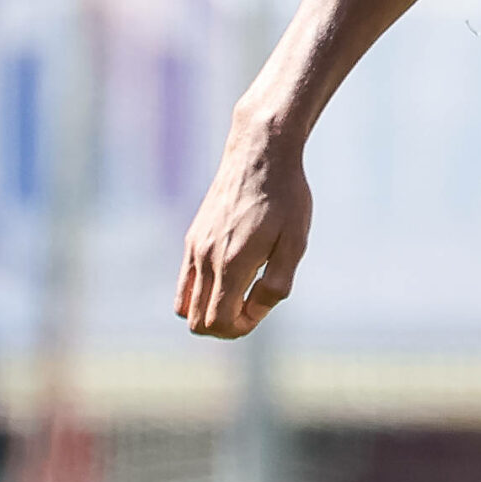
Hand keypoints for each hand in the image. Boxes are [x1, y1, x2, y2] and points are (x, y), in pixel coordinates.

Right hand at [176, 117, 311, 338]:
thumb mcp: (296, 242)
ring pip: (184, 305)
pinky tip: (231, 274)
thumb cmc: (286, 197)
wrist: (261, 152)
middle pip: (197, 322)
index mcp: (231, 263)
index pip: (219, 322)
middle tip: (254, 305)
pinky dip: (202, 292)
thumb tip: (256, 311)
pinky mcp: (192, 237)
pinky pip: (185, 281)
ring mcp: (194, 248)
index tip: (262, 309)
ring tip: (242, 293)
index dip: (241, 328)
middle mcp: (205, 258)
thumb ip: (277, 283)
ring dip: (209, 311)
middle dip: (225, 326)